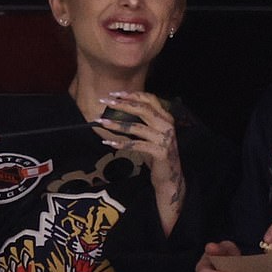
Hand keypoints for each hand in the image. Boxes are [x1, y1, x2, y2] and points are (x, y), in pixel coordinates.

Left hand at [98, 92, 184, 234]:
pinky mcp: (160, 152)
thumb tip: (119, 110)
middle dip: (122, 104)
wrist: (169, 177)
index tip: (114, 94)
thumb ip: (142, 121)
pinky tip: (109, 142)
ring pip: (137, 127)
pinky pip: (136, 145)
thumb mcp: (151, 134)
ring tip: (102, 122)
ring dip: (117, 124)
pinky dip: (121, 143)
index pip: (150, 99)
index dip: (132, 95)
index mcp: (166, 117)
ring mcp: (164, 138)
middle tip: (105, 102)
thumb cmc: (156, 154)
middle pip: (143, 109)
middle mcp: (167, 125)